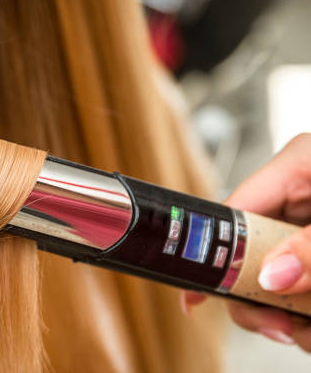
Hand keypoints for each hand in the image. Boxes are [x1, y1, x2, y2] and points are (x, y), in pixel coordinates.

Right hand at [181, 134, 310, 349]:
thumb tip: (270, 276)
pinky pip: (295, 280)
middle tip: (283, 328)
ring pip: (273, 275)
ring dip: (291, 312)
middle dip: (262, 298)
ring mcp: (306, 221)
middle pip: (247, 252)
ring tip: (310, 327)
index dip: (208, 255)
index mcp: (296, 165)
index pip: (230, 212)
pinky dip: (304, 309)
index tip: (193, 297)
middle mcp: (296, 194)